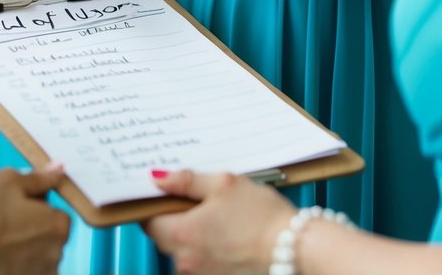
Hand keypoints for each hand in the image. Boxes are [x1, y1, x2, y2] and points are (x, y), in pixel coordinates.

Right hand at [0, 165, 68, 274]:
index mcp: (58, 226)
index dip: (37, 210)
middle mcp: (54, 255)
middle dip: (31, 233)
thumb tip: (58, 170)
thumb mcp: (11, 181)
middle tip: (4, 226)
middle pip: (47, 240)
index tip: (17, 209)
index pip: (56, 216)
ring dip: (21, 254)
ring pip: (34, 261)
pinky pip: (21, 273)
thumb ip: (40, 178)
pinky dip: (11, 269)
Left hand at [145, 170, 292, 274]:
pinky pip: (198, 261)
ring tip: (217, 216)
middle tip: (196, 198)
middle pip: (163, 236)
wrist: (293, 249)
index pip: (148, 220)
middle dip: (173, 216)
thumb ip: (187, 180)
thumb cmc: (261, 216)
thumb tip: (158, 179)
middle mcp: (185, 261)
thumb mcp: (224, 184)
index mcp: (182, 234)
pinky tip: (225, 234)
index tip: (164, 191)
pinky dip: (205, 247)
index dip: (153, 203)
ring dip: (190, 233)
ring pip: (181, 250)